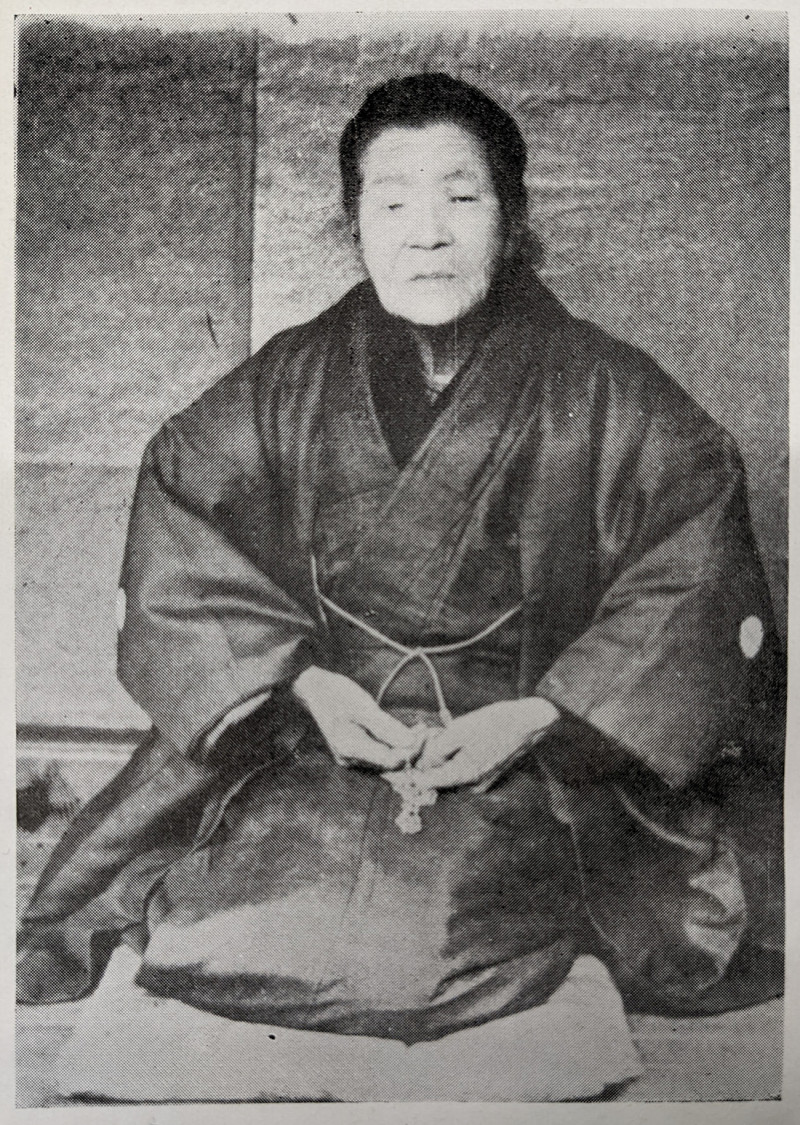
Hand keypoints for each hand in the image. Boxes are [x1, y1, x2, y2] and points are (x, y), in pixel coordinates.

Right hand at [292, 666, 418, 770]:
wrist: (313, 690)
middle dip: (411, 750)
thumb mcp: (363, 707)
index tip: (426, 732)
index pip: (391, 760)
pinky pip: (380, 755)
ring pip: (387, 761)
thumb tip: (411, 742)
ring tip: (421, 729)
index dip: (412, 750)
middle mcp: (351, 760)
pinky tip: (407, 732)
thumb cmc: (336, 694)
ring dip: (405, 748)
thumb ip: (386, 727)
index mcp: (351, 749)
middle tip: (427, 731)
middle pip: (390, 764)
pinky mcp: (355, 753)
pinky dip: (395, 746)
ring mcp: (352, 759)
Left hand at [417, 697, 558, 789]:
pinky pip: (463, 770)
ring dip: (441, 757)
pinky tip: (456, 737)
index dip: (412, 769)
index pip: (426, 783)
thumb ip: (435, 751)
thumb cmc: (494, 723)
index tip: (407, 755)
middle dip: (428, 758)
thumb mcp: (459, 731)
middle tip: (426, 734)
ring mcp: (482, 783)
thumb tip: (420, 764)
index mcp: (463, 776)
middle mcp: (472, 786)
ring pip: (450, 773)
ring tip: (440, 732)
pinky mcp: (488, 776)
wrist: (529, 723)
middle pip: (438, 778)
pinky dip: (455, 757)